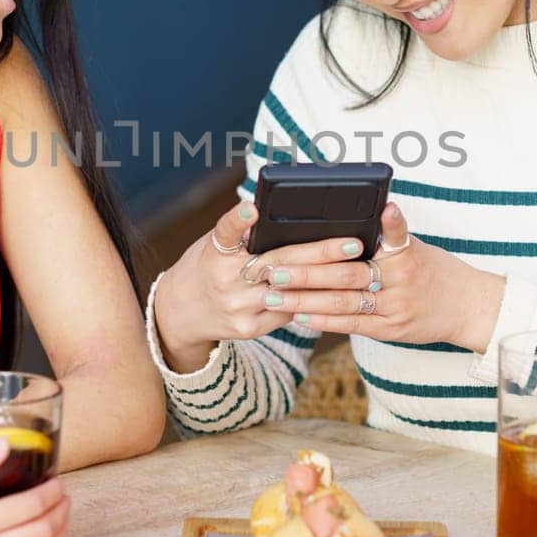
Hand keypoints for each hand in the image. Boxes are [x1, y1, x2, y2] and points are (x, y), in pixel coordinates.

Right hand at [153, 200, 374, 370]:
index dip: (238, 219)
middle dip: (319, 253)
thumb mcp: (215, 244)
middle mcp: (224, 279)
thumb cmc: (207, 266)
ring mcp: (237, 307)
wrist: (179, 311)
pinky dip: (312, 302)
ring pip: (290, 294)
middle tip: (353, 244)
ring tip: (358, 272)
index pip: (226, 231)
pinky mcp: (248, 329)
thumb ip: (245, 235)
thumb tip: (285, 219)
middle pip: (277, 264)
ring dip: (327, 283)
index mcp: (215, 252)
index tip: (253, 207)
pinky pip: (288, 314)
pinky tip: (338, 294)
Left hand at [267, 203, 506, 352]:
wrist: (469, 307)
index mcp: (403, 253)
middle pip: (345, 275)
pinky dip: (324, 321)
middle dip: (305, 273)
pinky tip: (299, 316)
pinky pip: (352, 326)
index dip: (346, 236)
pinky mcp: (392, 330)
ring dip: (305, 300)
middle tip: (272, 268)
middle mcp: (399, 280)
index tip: (312, 232)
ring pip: (343, 304)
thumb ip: (384, 237)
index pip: (369, 242)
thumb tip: (350, 220)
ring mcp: (395, 308)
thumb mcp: (415, 246)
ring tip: (274, 294)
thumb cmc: (435, 270)